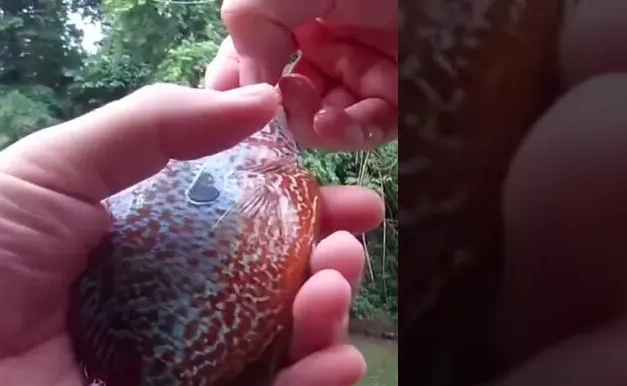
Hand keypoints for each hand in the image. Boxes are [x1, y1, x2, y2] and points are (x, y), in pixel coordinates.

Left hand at [0, 83, 385, 385]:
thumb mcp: (67, 163)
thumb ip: (158, 126)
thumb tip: (259, 103)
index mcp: (149, 234)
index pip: (245, 223)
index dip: (304, 213)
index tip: (357, 202)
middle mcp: (165, 297)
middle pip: (266, 288)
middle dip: (321, 268)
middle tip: (345, 255)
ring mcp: (163, 362)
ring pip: (263, 351)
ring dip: (317, 327)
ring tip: (334, 295)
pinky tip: (339, 367)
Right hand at [204, 0, 396, 150]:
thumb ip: (250, 22)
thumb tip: (241, 84)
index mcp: (295, 3)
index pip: (251, 51)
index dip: (233, 79)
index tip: (219, 105)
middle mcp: (327, 32)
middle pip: (283, 92)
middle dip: (271, 108)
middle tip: (267, 110)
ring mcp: (367, 63)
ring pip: (324, 116)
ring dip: (308, 123)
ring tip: (307, 115)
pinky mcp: (407, 91)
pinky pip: (370, 125)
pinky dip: (347, 131)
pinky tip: (331, 125)